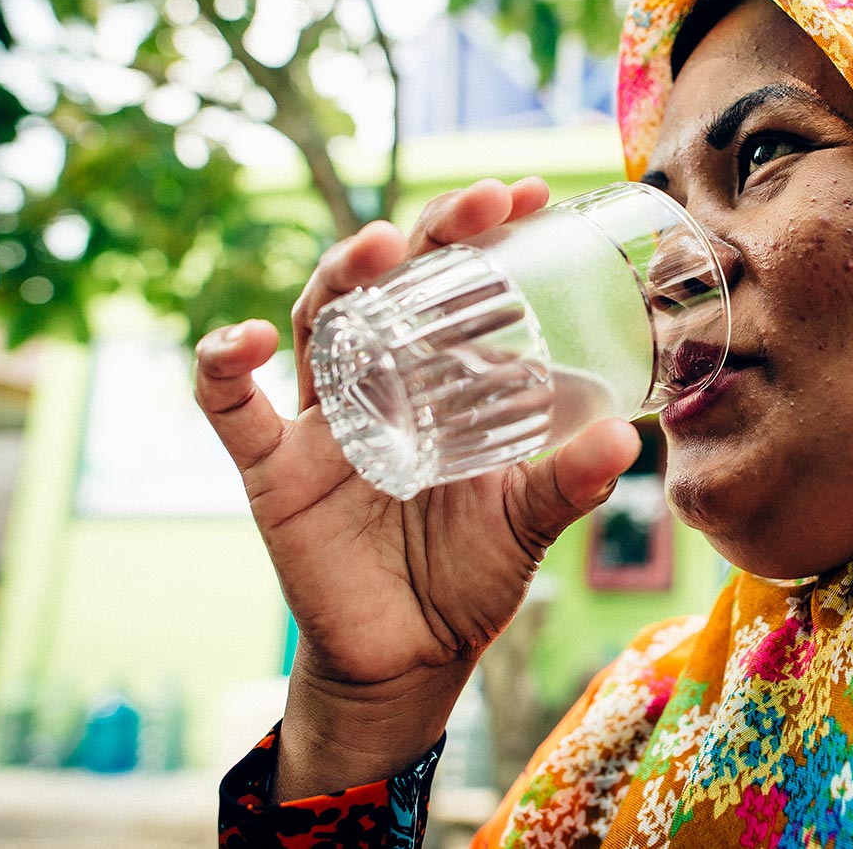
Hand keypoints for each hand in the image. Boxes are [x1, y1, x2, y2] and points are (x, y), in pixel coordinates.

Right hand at [194, 177, 640, 797]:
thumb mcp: (528, 521)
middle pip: (388, 281)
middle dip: (430, 233)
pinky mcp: (274, 469)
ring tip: (381, 247)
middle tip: (484, 205)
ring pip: (318, 320)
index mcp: (440, 377)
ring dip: (341, 275)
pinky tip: (244, 341)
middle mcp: (379, 379)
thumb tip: (629, 439)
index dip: (483, 233)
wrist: (411, 659)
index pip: (455, 282)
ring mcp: (323, 418)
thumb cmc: (470, 574)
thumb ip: (570, 482)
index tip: (532, 193)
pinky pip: (230, 409)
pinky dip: (223, 367)